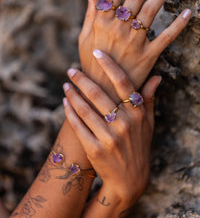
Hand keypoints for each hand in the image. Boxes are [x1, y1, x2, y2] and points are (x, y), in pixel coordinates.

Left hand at [63, 50, 160, 208]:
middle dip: (81, 79)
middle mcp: (124, 124)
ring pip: (85, 109)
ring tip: (65, 85)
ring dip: (72, 94)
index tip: (97, 52)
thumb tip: (157, 76)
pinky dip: (69, 112)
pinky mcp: (95, 149)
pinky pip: (78, 126)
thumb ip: (149, 98)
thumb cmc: (139, 145)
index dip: (109, 65)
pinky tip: (65, 102)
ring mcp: (109, 138)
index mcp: (137, 114)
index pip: (123, 82)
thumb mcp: (148, 123)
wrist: (130, 179)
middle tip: (71, 70)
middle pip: (99, 94)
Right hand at [79, 0, 191, 101]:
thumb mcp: (84, 36)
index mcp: (103, 21)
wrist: (100, 92)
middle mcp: (120, 28)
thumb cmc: (90, 63)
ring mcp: (135, 41)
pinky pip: (166, 37)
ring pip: (152, 11)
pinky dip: (178, 25)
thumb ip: (90, 13)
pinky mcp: (148, 55)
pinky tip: (187, 12)